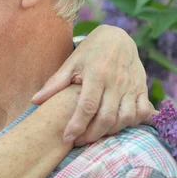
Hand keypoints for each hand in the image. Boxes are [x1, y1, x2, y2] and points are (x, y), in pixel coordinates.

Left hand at [31, 25, 151, 145]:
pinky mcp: (142, 88)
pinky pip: (143, 111)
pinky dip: (133, 122)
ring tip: (95, 134)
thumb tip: (34, 101)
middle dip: (92, 134)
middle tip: (78, 141)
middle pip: (107, 117)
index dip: (77, 125)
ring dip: (111, 131)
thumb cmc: (90, 52)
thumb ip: (54, 83)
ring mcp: (131, 86)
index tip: (67, 138)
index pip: (87, 106)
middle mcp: (116, 82)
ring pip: (126, 117)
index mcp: (95, 74)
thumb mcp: (71, 63)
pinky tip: (118, 124)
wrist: (118, 37)